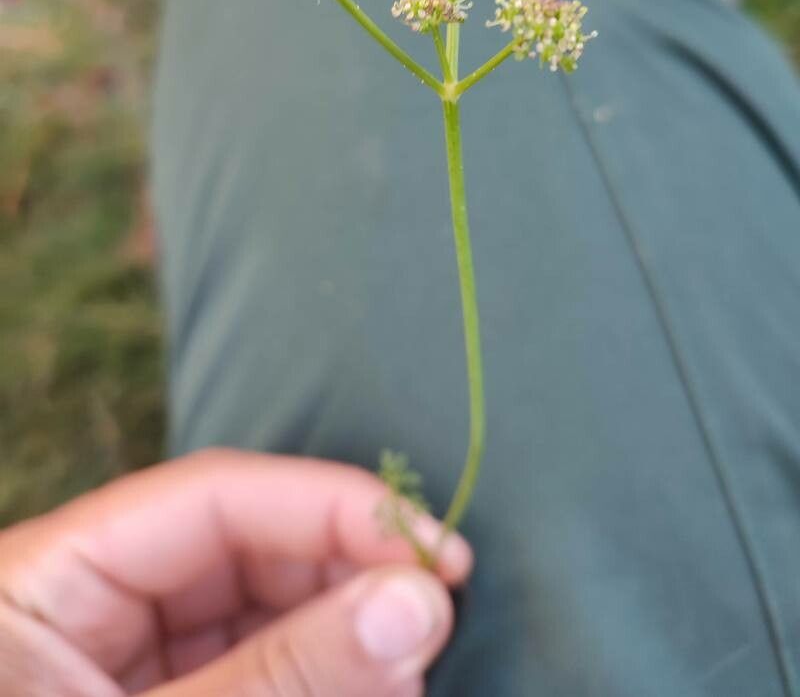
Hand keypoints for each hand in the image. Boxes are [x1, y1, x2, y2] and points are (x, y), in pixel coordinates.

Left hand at [0, 448, 471, 695]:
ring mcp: (127, 661)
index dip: (329, 506)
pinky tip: (370, 688)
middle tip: (433, 613)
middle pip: (244, 548)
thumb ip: (282, 677)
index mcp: (53, 577)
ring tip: (409, 668)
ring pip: (260, 613)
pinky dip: (316, 681)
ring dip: (341, 635)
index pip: (213, 498)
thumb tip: (419, 601)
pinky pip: (254, 671)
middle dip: (343, 574)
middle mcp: (92, 603)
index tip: (432, 548)